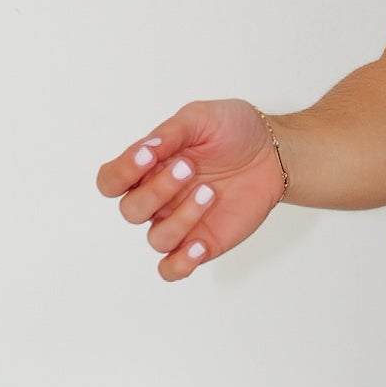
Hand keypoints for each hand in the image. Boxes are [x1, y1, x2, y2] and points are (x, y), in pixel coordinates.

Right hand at [95, 96, 285, 284]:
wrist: (274, 152)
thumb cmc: (234, 131)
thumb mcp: (201, 118)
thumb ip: (170, 133)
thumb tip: (145, 148)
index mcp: (148, 167)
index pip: (111, 180)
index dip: (122, 172)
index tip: (149, 155)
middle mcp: (157, 198)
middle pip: (131, 210)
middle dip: (158, 190)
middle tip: (190, 168)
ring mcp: (178, 223)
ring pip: (156, 239)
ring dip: (181, 218)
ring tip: (210, 192)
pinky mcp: (202, 243)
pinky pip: (172, 268)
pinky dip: (180, 262)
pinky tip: (200, 244)